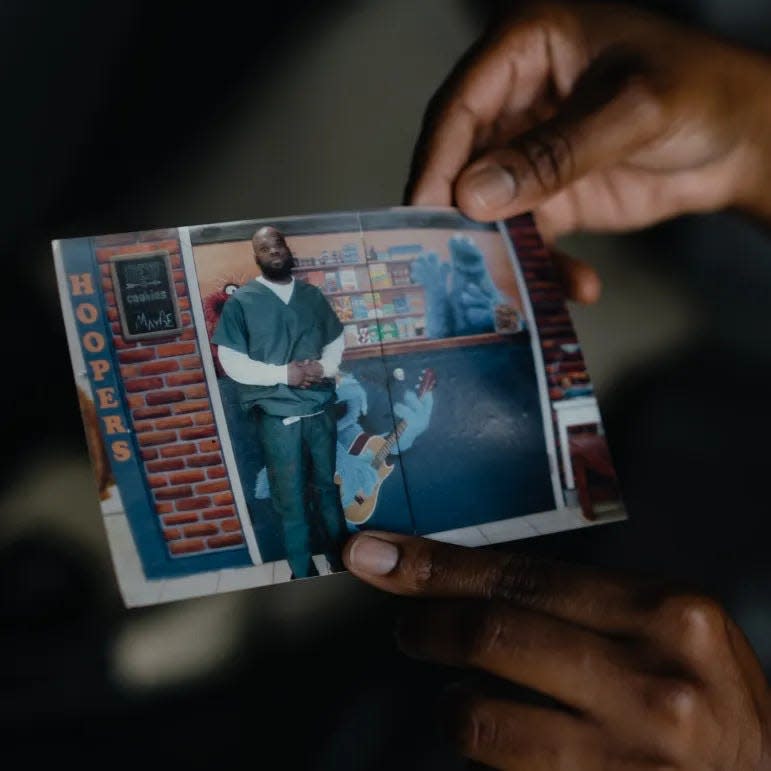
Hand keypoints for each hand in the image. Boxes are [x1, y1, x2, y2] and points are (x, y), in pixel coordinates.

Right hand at [287, 359, 324, 387]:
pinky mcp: (297, 384)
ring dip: (312, 383)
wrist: (281, 374)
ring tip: (316, 383)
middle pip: (311, 378)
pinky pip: (303, 386)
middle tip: (321, 380)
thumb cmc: (288, 368)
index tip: (320, 373)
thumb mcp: (294, 363)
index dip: (316, 373)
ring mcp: (300, 381)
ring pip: (308, 383)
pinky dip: (306, 386)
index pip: (311, 372)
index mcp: (302, 370)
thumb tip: (307, 361)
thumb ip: (301, 363)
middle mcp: (302, 376)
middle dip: (316, 379)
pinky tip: (308, 385)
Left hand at [344, 532, 770, 769]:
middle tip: (407, 627)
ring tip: (463, 700)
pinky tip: (507, 749)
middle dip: (426, 627)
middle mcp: (650, 682)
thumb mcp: (670, 632)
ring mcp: (627, 759)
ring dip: (451, 707)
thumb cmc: (712, 705)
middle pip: (490, 635)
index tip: (376, 554)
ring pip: (480, 720)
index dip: (435, 565)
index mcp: (664, 614)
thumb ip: (585, 605)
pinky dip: (483, 756)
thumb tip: (477, 586)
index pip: (518, 577)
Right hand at [408, 2, 770, 298]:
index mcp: (525, 50)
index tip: (423, 216)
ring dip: (504, 254)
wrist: (743, 139)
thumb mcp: (632, 112)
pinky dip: (543, 266)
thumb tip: (473, 196)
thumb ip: (553, 153)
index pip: (459, 108)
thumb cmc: (701, 92)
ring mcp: (527, 153)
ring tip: (522, 291)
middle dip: (459, 219)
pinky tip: (576, 285)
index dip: (436, 163)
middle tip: (454, 266)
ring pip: (487, 210)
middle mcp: (515, 101)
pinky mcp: (545, 196)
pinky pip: (525, 236)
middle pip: (460, 164)